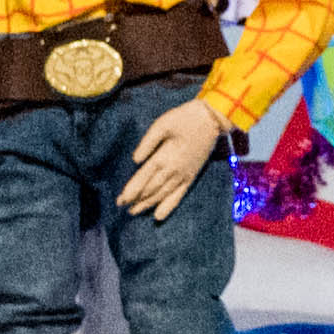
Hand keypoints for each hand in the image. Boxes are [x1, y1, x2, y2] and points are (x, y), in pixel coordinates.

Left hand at [117, 99, 228, 222]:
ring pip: (163, 194)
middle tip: (121, 207)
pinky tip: (159, 216)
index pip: (144, 177)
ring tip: (135, 212)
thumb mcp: (163, 124)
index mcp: (164, 156)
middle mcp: (173, 170)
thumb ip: (148, 142)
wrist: (212, 119)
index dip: (132, 190)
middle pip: (151, 189)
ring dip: (148, 204)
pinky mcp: (192, 176)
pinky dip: (169, 206)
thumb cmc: (185, 118)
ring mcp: (184, 175)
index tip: (120, 200)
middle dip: (136, 199)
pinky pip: (179, 195)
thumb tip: (134, 160)